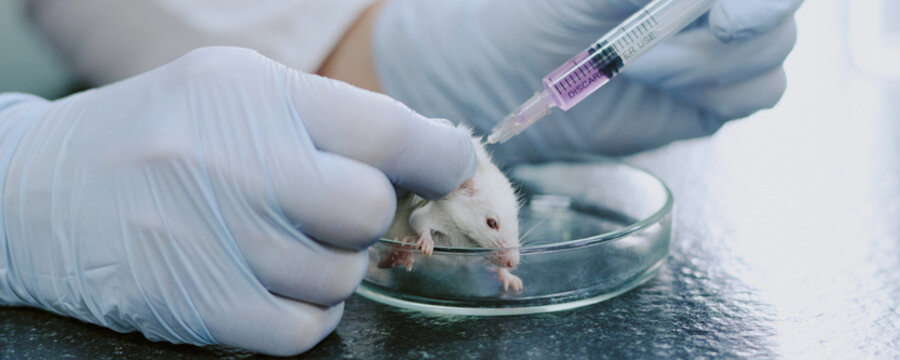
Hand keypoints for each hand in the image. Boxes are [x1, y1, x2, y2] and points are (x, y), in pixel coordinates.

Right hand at [0, 47, 475, 355]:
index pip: (385, 130)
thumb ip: (328, 118)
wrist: (41, 192)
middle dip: (371, 214)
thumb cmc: (162, 136)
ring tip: (293, 242)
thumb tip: (431, 153)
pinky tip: (283, 284)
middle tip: (340, 208)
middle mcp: (235, 165)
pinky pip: (304, 329)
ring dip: (336, 265)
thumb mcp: (236, 92)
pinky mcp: (200, 307)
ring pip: (341, 274)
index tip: (450, 166)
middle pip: (369, 208)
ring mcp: (215, 240)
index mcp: (253, 95)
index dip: (438, 155)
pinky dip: (310, 312)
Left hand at [370, 0, 800, 161]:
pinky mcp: (723, 88)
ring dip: (703, 66)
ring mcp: (729, 35)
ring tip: (638, 67)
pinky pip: (760, 92)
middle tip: (654, 53)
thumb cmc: (538, 7)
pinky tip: (657, 86)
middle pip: (780, 7)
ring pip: (772, 51)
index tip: (720, 16)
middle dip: (726, 33)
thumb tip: (678, 0)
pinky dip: (713, 95)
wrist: (510, 72)